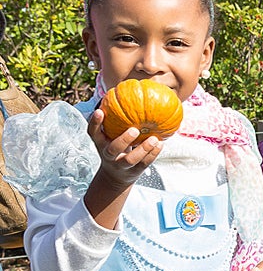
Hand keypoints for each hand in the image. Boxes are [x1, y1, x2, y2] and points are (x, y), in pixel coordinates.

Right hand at [84, 108, 163, 228]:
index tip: (100, 111)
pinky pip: (144, 163)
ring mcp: (121, 165)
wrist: (116, 176)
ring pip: (131, 159)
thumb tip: (128, 94)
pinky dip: (153, 154)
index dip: (94, 123)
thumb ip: (116, 121)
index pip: (93, 133)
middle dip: (123, 140)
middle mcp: (108, 155)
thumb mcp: (111, 136)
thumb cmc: (115, 147)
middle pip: (113, 149)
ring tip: (155, 139)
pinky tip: (161, 144)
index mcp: (101, 143)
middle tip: (134, 130)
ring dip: (144, 149)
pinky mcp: (134, 172)